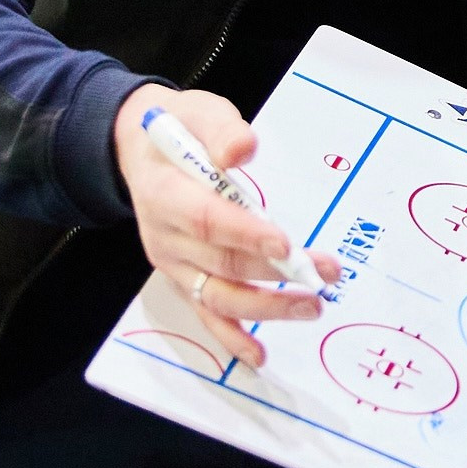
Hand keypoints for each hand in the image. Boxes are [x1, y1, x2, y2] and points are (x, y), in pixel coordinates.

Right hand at [113, 85, 336, 366]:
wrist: (141, 149)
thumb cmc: (181, 128)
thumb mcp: (200, 112)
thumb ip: (222, 129)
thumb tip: (242, 150)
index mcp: (164, 191)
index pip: (206, 219)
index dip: (245, 234)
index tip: (286, 244)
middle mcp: (164, 236)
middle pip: (222, 262)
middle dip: (276, 271)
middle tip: (324, 272)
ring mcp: (173, 263)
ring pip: (219, 295)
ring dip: (266, 307)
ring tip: (311, 306)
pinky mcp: (184, 279)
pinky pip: (207, 314)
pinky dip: (231, 338)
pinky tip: (259, 355)